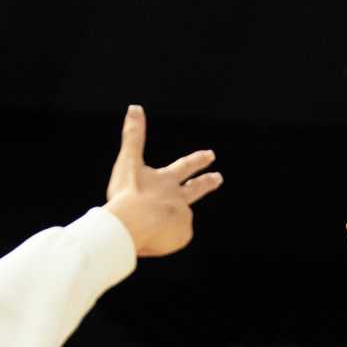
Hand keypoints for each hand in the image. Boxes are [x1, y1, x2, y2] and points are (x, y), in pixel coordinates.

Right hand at [104, 105, 221, 257]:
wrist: (132, 224)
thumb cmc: (127, 194)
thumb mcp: (128, 162)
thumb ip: (133, 136)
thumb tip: (135, 106)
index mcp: (166, 180)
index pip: (185, 167)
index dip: (198, 160)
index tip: (211, 154)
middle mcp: (178, 197)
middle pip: (196, 188)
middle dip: (208, 182)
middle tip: (219, 178)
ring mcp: (182, 216)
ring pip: (175, 220)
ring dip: (165, 223)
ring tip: (148, 227)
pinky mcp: (182, 234)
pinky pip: (171, 239)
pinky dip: (161, 240)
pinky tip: (150, 238)